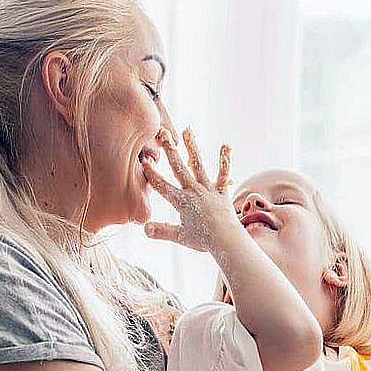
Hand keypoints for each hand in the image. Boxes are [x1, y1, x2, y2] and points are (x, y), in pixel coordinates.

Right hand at [141, 127, 233, 251]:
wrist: (226, 239)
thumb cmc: (204, 240)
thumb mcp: (180, 236)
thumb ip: (161, 230)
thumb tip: (144, 228)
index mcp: (181, 202)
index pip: (161, 185)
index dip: (151, 172)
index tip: (144, 159)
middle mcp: (193, 191)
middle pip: (178, 167)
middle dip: (170, 150)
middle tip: (163, 133)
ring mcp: (208, 189)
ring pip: (198, 164)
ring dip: (192, 147)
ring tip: (187, 130)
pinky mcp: (222, 191)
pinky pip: (223, 174)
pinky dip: (225, 160)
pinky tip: (226, 146)